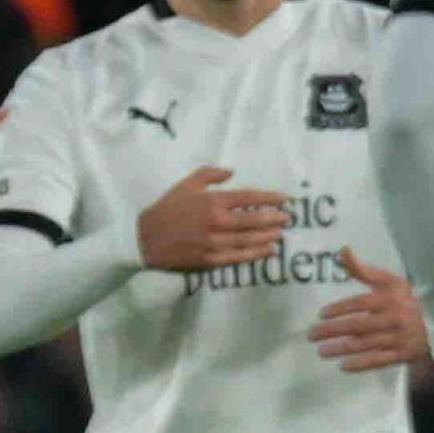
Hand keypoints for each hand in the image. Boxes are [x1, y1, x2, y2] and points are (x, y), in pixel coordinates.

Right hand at [137, 165, 286, 271]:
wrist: (147, 239)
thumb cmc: (168, 208)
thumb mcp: (186, 184)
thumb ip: (209, 174)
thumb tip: (232, 172)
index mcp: (212, 201)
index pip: (248, 198)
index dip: (269, 198)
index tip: (284, 199)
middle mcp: (217, 222)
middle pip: (254, 220)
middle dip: (274, 218)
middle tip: (287, 218)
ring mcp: (215, 243)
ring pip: (249, 240)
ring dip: (269, 236)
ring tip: (281, 233)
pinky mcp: (210, 260)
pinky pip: (239, 257)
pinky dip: (256, 254)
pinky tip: (269, 250)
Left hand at [309, 247, 427, 371]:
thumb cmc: (407, 299)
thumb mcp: (389, 281)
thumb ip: (363, 269)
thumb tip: (343, 250)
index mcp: (389, 298)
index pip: (360, 303)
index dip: (339, 308)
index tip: (321, 314)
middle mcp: (393, 318)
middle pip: (358, 325)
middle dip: (332, 330)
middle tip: (311, 335)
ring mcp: (398, 338)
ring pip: (365, 344)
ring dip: (340, 348)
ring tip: (321, 351)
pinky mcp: (402, 355)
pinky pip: (378, 361)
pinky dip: (360, 364)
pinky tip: (342, 365)